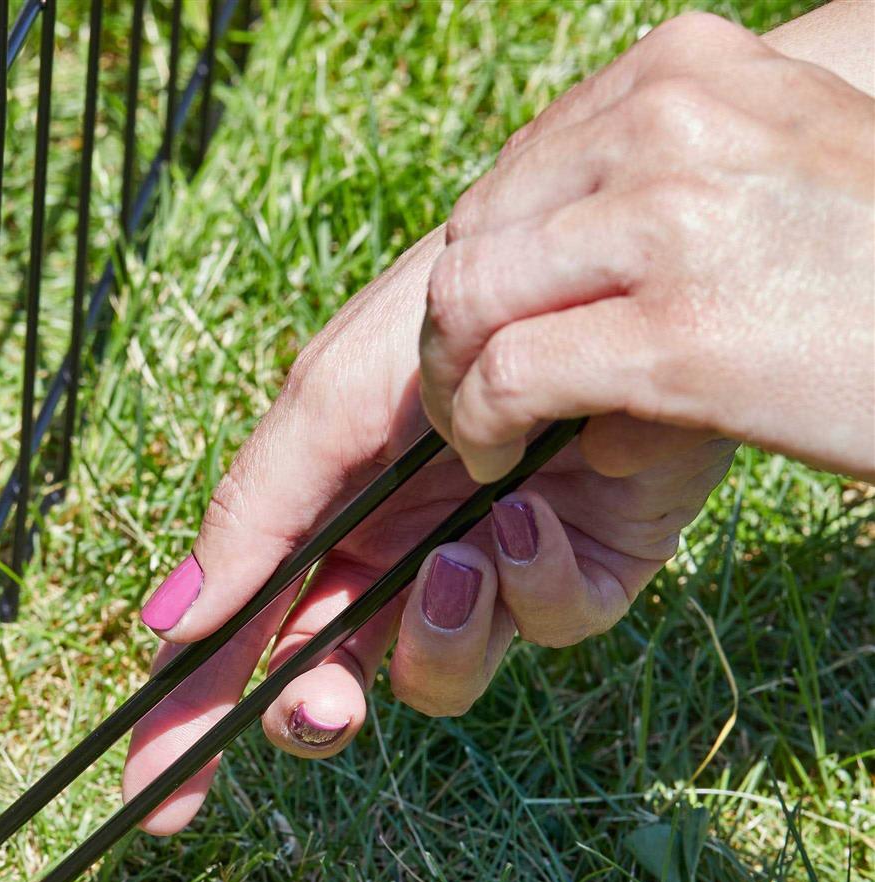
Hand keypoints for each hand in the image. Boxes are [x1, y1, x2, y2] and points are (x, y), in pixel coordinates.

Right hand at [122, 225, 734, 833]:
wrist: (586, 271)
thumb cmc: (441, 320)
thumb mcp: (325, 408)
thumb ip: (250, 516)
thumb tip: (170, 624)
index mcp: (314, 526)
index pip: (233, 640)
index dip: (187, 717)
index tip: (149, 797)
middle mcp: (391, 561)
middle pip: (324, 682)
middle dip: (315, 710)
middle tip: (322, 708)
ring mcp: (483, 576)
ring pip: (434, 678)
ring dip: (436, 636)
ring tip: (457, 562)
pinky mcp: (578, 573)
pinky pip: (543, 629)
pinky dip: (531, 584)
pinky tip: (535, 513)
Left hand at [421, 11, 874, 484]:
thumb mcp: (775, 165)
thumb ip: (664, 174)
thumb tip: (548, 235)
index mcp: (688, 71)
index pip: (514, 172)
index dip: (486, 266)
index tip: (500, 331)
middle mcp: (670, 122)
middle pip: (473, 233)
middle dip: (456, 328)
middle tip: (475, 396)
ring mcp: (672, 222)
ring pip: (467, 303)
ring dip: (456, 383)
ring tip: (486, 433)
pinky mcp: (675, 334)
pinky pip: (505, 381)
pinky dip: (481, 431)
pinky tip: (503, 460)